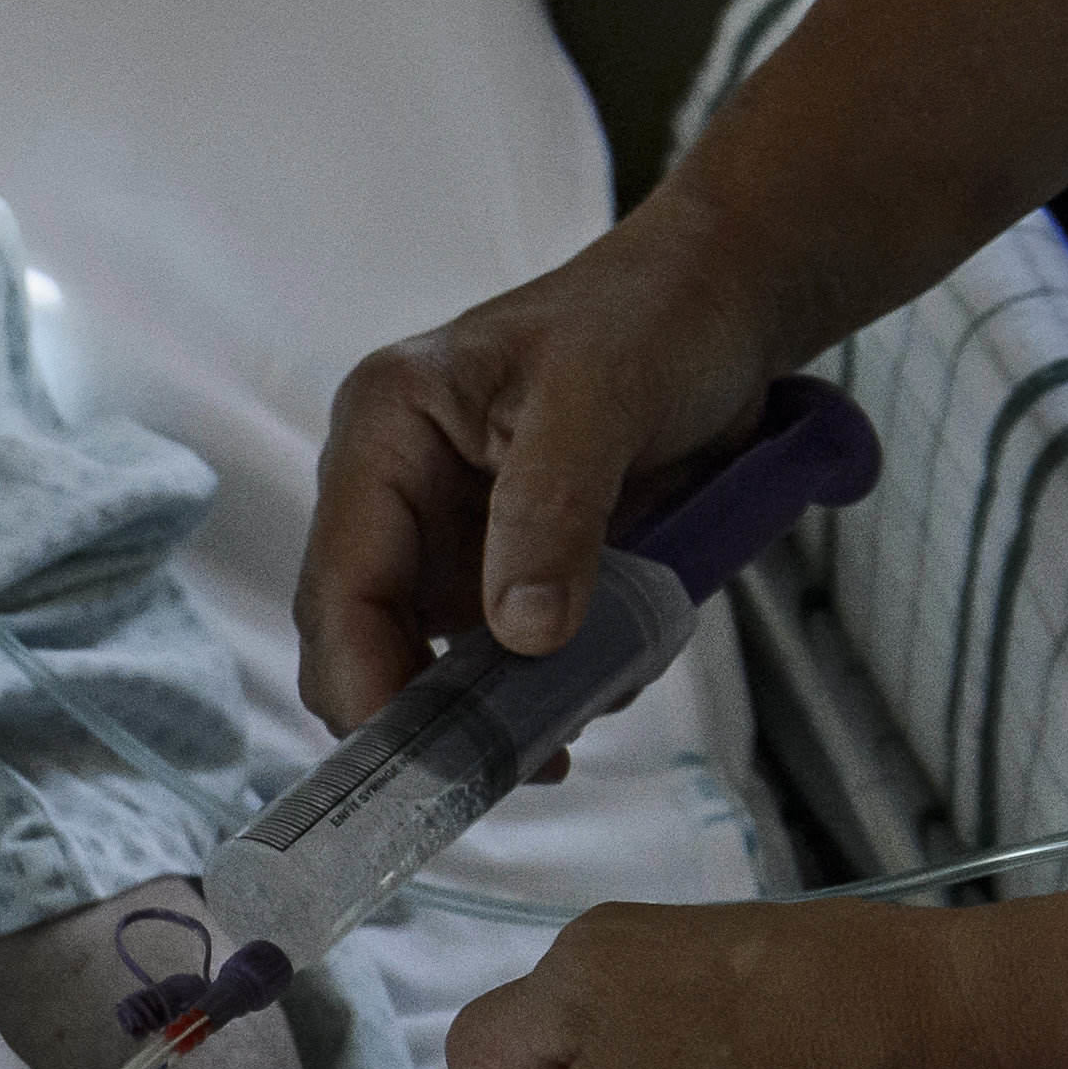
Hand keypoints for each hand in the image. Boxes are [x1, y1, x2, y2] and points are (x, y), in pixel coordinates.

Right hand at [297, 196, 793, 730]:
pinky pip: (505, 659)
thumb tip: (523, 634)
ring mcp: (445, 539)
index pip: (342, 579)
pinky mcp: (499, 571)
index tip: (415, 758)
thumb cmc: (655, 316)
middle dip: (428, 711)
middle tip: (511, 766)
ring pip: (434, 663)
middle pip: (366, 637)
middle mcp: (394, 494)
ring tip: (584, 711)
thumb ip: (554, 510)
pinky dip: (554, 685)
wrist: (724, 302)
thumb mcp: (602, 395)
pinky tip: (611, 670)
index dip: (365, 676)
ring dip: (502, 706)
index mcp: (384, 431)